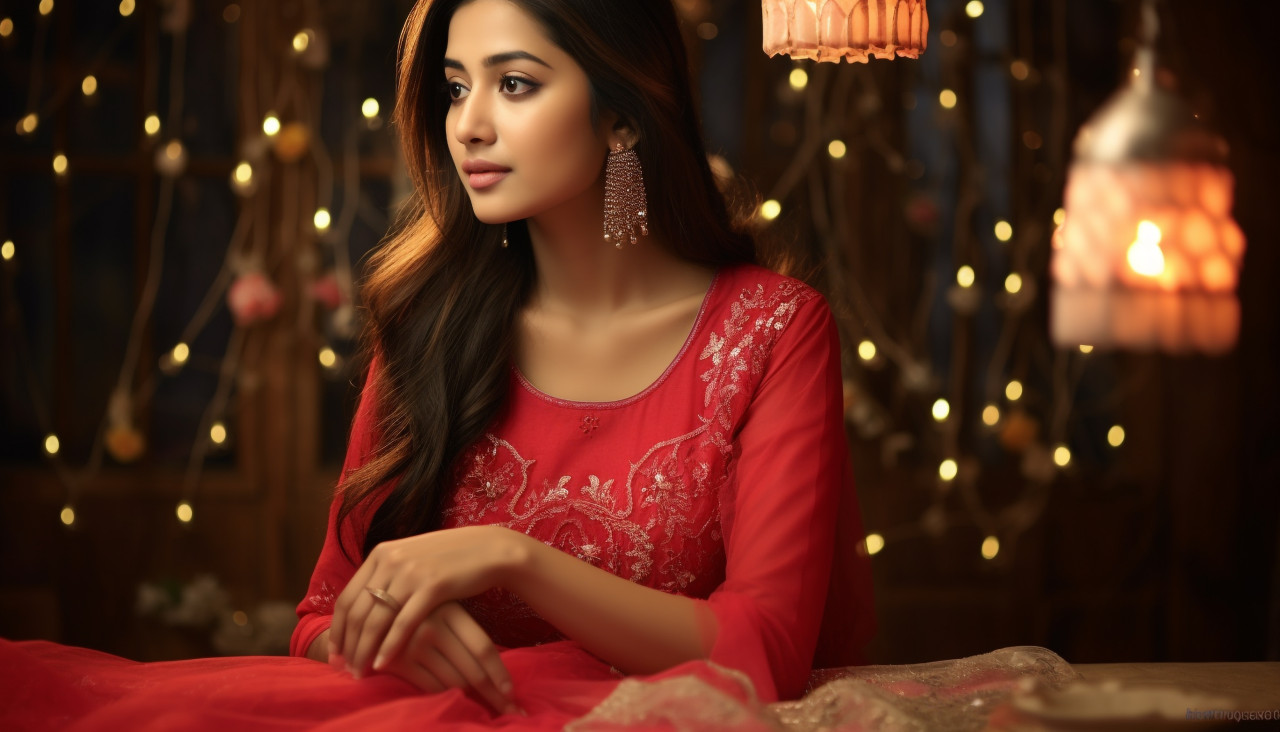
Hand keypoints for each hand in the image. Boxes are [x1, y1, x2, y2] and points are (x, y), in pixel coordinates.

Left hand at [329, 525, 526, 677]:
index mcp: (381, 553)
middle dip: (348, 645)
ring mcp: (411, 572)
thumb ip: (387, 575)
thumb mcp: (411, 557)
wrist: (488, 550)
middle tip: (345, 668)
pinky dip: (390, 646)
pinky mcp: (433, 586)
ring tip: (361, 671)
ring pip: (376, 620)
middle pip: (358, 611)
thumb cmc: (450, 558)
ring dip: (364, 650)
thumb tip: (365, 603)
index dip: (337, 628)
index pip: (347, 597)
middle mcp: (391, 559)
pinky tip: (383, 663)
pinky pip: (403, 623)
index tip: (336, 651)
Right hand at [347, 600, 518, 714]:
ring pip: (453, 682)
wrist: (372, 611)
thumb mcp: (444, 612)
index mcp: (451, 610)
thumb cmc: (420, 612)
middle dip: (494, 696)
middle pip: (473, 671)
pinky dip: (444, 695)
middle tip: (513, 711)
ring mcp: (414, 644)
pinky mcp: (398, 661)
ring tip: (492, 708)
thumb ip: (465, 637)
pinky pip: (432, 688)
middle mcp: (433, 626)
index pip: (483, 648)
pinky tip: (453, 699)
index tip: (513, 695)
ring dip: (471, 699)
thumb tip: (498, 675)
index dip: (500, 674)